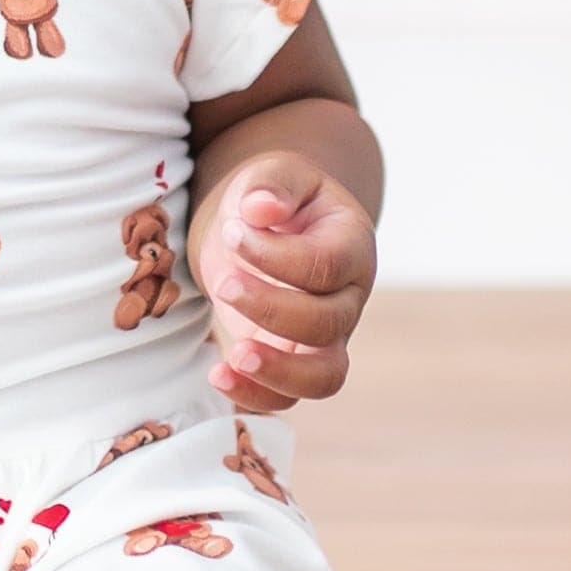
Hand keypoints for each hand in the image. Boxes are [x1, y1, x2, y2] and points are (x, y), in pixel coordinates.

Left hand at [195, 162, 374, 413]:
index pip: (328, 265)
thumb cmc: (273, 197)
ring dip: (277, 371)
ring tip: (234, 356)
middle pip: (328, 323)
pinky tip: (218, 375)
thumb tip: (260, 207)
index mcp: (352, 245)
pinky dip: (255, 396)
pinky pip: (286, 397)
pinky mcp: (292, 360)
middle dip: (271, 308)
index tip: (233, 230)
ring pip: (324, 377)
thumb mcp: (275, 173)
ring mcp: (325, 336)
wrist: (263, 225)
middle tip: (224, 283)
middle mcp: (348, 296)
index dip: (279, 257)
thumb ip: (273, 184)